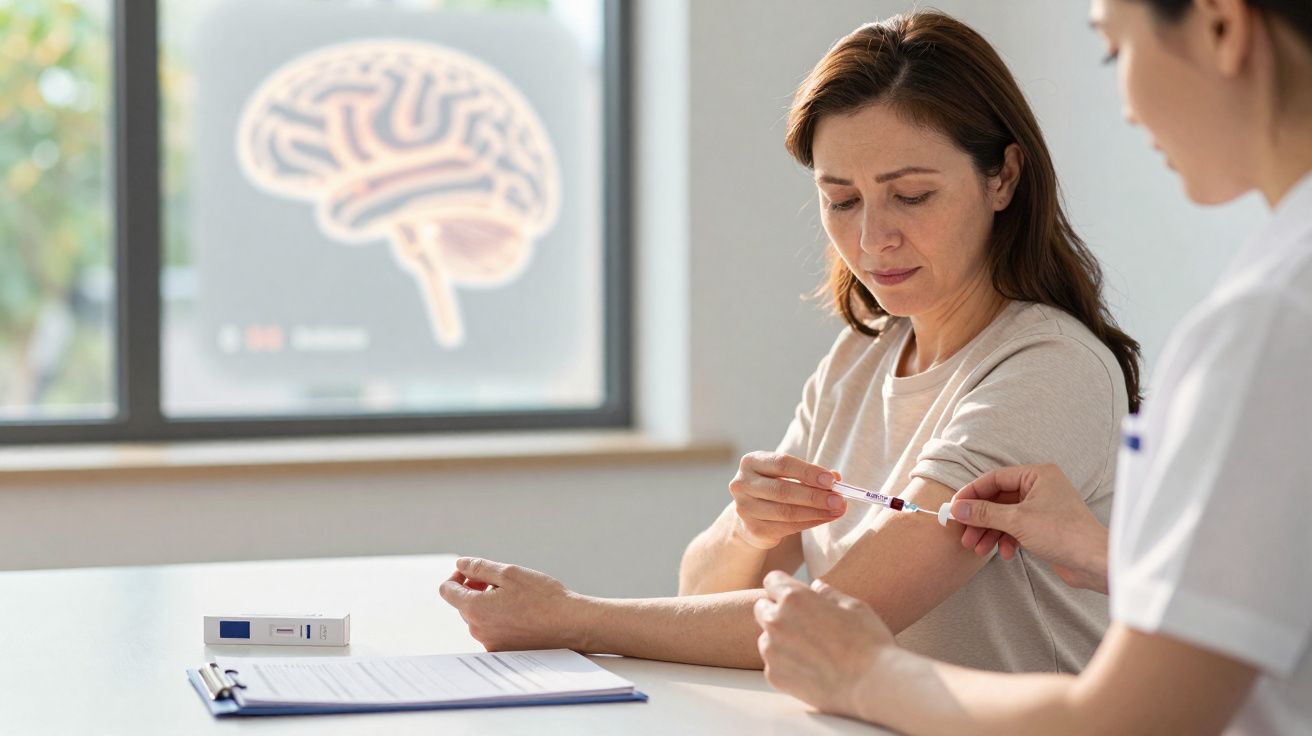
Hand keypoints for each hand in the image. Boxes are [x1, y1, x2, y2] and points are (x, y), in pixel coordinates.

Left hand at [438, 557, 594, 650]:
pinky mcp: (503, 652)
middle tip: (501, 582)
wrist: (570, 625)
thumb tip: (461, 565)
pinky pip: (493, 631)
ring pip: (479, 618)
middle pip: (463, 604)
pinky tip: (522, 614)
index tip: (474, 572)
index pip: (447, 591)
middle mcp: (478, 630)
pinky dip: (500, 620)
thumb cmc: (543, 597)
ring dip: (489, 605)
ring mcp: (490, 644)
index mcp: (475, 609)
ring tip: (517, 598)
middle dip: (475, 589)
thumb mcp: (509, 573)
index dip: (457, 576)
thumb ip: (480, 567)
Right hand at [729, 452, 846, 549]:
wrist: (752, 512)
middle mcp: (742, 483)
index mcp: (751, 462)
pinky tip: (825, 518)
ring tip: (837, 510)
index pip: (782, 464)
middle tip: (839, 500)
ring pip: (786, 512)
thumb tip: (836, 479)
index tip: (831, 481)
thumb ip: (810, 474)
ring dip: (816, 512)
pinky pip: (787, 527)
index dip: (808, 472)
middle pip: (783, 490)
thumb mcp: (788, 474)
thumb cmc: (775, 486)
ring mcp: (745, 508)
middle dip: (815, 496)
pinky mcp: (753, 528)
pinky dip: (810, 523)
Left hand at [753, 571, 894, 719]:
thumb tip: (816, 586)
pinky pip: (773, 663)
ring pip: (766, 637)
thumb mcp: (854, 607)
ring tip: (811, 650)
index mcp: (794, 598)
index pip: (772, 581)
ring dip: (780, 639)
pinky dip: (786, 664)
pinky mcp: (774, 676)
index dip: (784, 586)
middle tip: (804, 624)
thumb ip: (829, 594)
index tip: (794, 595)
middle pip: (763, 608)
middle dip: (778, 611)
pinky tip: (811, 668)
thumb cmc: (869, 642)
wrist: (872, 686)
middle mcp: (776, 621)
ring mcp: (772, 651)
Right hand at [952, 464, 1108, 592]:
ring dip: (990, 533)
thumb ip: (984, 513)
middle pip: (998, 499)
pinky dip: (1007, 540)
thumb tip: (957, 508)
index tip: (954, 509)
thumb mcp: (1017, 520)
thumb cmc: (1063, 533)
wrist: (1094, 562)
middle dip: (980, 519)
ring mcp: (1042, 508)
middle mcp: (1040, 487)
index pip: (994, 479)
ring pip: (1005, 516)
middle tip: (964, 535)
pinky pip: (1016, 529)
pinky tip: (1004, 554)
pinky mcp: (1044, 527)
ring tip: (977, 549)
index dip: (972, 494)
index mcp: (1037, 475)